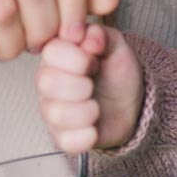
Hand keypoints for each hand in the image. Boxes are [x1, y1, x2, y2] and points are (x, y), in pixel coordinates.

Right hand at [37, 24, 144, 152]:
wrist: (129, 104)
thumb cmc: (115, 72)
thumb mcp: (115, 46)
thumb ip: (101, 35)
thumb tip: (89, 37)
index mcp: (56, 56)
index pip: (52, 52)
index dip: (78, 57)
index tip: (95, 60)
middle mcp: (47, 83)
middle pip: (48, 83)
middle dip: (80, 84)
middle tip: (93, 83)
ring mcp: (52, 111)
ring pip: (57, 114)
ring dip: (87, 110)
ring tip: (96, 106)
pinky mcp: (62, 137)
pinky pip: (67, 141)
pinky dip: (87, 135)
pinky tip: (95, 127)